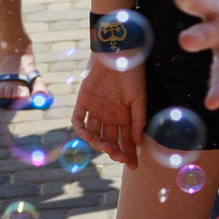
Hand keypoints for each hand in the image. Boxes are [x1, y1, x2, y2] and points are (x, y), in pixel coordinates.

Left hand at [72, 51, 146, 166]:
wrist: (118, 54)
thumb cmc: (132, 74)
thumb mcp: (139, 99)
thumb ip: (137, 120)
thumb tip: (137, 143)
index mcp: (124, 116)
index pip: (125, 140)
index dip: (129, 153)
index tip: (133, 165)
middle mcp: (109, 116)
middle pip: (110, 140)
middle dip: (115, 151)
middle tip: (120, 157)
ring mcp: (95, 110)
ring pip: (94, 134)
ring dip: (99, 144)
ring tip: (106, 147)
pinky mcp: (82, 102)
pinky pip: (78, 121)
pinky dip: (81, 130)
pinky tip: (89, 136)